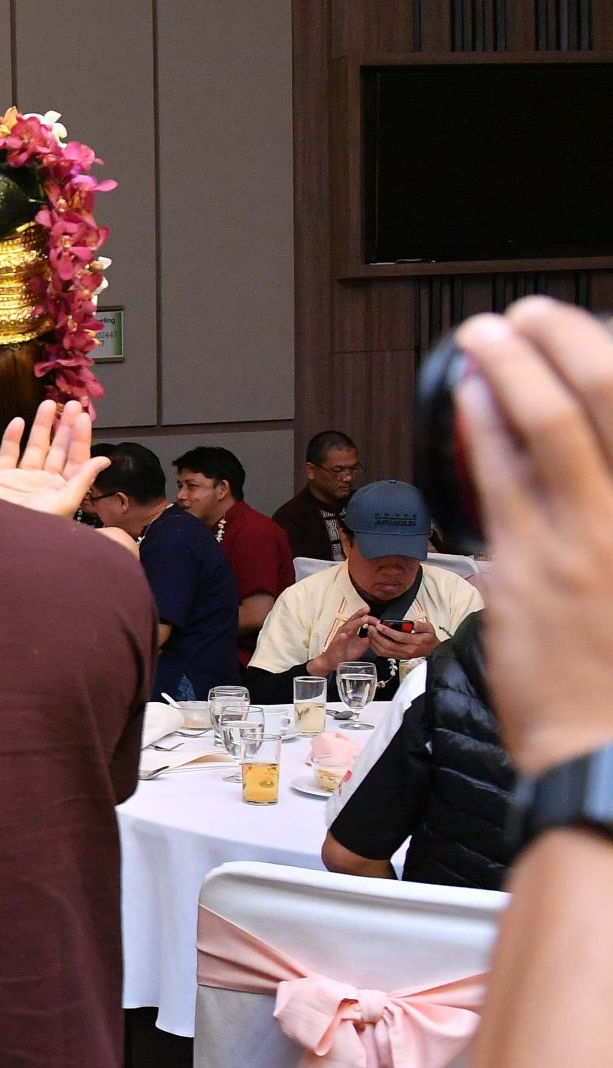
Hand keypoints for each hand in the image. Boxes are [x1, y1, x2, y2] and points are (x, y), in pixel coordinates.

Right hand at [0, 400, 108, 519]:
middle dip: (64, 427)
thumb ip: (83, 479)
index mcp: (63, 490)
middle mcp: (44, 483)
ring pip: (34, 447)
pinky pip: (7, 454)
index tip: (83, 416)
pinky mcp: (0, 478)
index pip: (76, 459)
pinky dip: (12, 438)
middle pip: (58, 449)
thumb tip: (104, 460)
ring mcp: (22, 479)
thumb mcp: (65, 502)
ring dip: (41, 426)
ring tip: (47, 403)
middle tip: (71, 403)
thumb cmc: (34, 526)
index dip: (80, 437)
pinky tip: (18, 421)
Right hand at [307, 609, 379, 675]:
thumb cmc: (347, 652)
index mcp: (352, 629)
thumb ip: (370, 638)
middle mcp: (346, 630)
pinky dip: (341, 637)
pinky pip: (339, 640)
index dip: (368, 617)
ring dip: (356, 623)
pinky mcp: (336, 644)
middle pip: (353, 619)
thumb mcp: (363, 645)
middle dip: (361, 614)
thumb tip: (378, 634)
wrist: (335, 661)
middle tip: (368, 609)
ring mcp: (340, 636)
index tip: (377, 618)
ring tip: (363, 619)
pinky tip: (344, 635)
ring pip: (348, 627)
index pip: (360, 619)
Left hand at [365, 617, 441, 662]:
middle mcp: (408, 650)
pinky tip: (373, 640)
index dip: (387, 631)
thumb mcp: (429, 628)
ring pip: (384, 651)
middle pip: (388, 645)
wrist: (432, 651)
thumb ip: (419, 624)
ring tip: (371, 632)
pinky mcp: (398, 657)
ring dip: (375, 642)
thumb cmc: (429, 639)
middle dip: (377, 636)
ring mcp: (402, 655)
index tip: (380, 625)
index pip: (399, 637)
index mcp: (416, 642)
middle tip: (372, 627)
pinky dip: (376, 647)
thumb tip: (410, 623)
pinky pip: (384, 654)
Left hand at [453, 297, 612, 770]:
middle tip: (531, 313)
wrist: (605, 754)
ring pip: (548, 429)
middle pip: (604, 400)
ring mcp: (581, 541)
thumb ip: (610, 507)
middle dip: (564, 342)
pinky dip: (482, 431)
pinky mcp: (522, 571)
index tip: (585, 331)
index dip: (607, 357)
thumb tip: (591, 469)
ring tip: (488, 337)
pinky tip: (469, 403)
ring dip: (513, 370)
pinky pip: (497, 482)